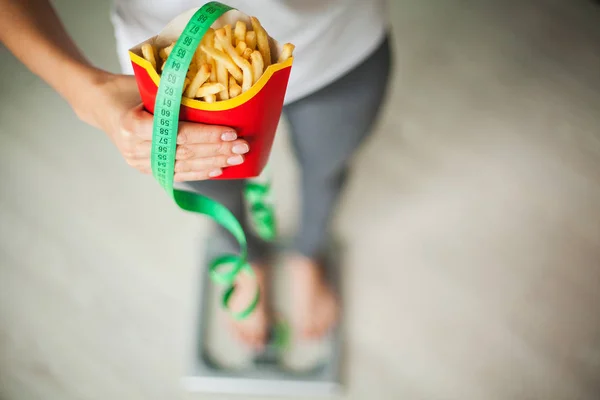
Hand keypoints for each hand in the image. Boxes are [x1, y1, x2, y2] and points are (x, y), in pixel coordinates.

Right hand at [79, 73, 248, 180]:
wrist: (102, 105)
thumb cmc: (128, 89)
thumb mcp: (148, 85)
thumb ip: (174, 95)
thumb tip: (217, 96)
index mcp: (133, 124)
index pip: (178, 133)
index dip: (206, 135)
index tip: (231, 132)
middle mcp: (134, 148)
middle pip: (185, 152)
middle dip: (217, 150)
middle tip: (243, 147)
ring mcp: (138, 161)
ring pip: (184, 165)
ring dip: (214, 162)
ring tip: (237, 158)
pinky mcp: (145, 168)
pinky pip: (177, 173)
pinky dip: (199, 172)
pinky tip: (218, 169)